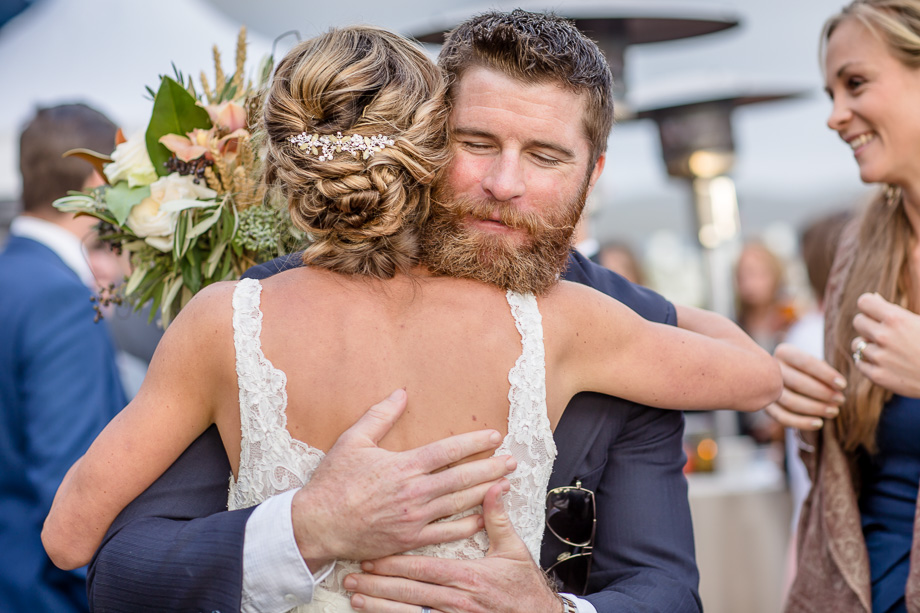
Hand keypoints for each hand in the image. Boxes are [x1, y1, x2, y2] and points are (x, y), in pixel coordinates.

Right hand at [292, 389, 516, 571]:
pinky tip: (483, 517)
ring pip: (459, 503)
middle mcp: (413, 492)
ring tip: (506, 483)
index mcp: (402, 466)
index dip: (474, 443)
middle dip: (491, 467)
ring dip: (486, 492)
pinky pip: (447, 533)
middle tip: (512, 461)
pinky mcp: (410, 539)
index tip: (494, 437)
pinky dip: (468, 525)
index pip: (448, 451)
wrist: (318, 524)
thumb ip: (379, 416)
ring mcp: (414, 518)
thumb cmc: (333, 482)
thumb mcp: (352, 441)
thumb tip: (401, 393)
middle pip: (462, 477)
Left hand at [344, 482, 561, 612]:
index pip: (422, 568)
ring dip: (379, 606)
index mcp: (467, 576)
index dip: (394, 563)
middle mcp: (456, 601)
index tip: (371, 556)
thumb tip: (494, 484)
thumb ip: (497, 519)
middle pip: (407, 592)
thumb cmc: (524, 587)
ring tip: (355, 596)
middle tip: (351, 575)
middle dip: (378, 584)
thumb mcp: (513, 551)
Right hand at [764, 343, 845, 429]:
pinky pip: (782, 417)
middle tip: (840, 400)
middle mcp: (772, 369)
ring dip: (815, 408)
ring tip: (834, 411)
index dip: (825, 374)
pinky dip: (801, 422)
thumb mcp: (814, 364)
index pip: (805, 362)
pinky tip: (818, 423)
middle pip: (798, 382)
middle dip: (823, 393)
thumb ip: (824, 370)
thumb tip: (838, 385)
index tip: (843, 385)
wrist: (786, 380)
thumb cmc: (808, 371)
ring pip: (790, 401)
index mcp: (784, 352)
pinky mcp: (766, 406)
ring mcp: (766, 388)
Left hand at [851, 292, 919, 395]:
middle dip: (868, 325)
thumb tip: (874, 297)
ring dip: (867, 345)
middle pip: (858, 322)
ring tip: (885, 350)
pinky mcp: (877, 376)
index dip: (869, 306)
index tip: (875, 313)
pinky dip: (868, 362)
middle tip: (881, 332)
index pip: (864, 302)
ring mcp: (880, 357)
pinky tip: (883, 363)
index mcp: (896, 319)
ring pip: (857, 344)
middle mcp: (884, 336)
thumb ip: (895, 311)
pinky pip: (859, 363)